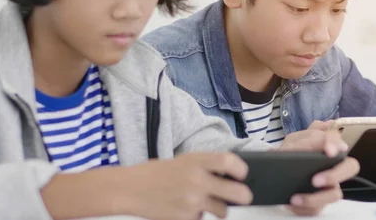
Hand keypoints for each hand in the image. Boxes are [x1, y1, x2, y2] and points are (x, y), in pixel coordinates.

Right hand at [119, 153, 251, 219]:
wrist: (131, 189)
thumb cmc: (157, 173)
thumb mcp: (184, 161)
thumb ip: (206, 166)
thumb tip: (231, 175)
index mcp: (197, 161)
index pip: (229, 162)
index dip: (241, 169)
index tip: (242, 174)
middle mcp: (197, 180)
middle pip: (236, 191)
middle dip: (244, 196)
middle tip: (244, 197)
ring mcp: (192, 201)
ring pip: (223, 210)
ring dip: (220, 209)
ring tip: (208, 203)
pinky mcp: (186, 218)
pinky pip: (202, 219)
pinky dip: (198, 216)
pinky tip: (185, 208)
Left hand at [279, 121, 358, 215]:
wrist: (274, 171)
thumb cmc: (287, 153)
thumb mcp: (292, 143)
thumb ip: (307, 138)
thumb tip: (322, 131)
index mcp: (326, 147)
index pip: (338, 141)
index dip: (336, 144)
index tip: (328, 151)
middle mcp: (332, 166)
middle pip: (350, 168)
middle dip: (335, 175)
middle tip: (315, 181)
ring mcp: (328, 185)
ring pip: (335, 194)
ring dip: (315, 198)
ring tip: (295, 198)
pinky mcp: (319, 201)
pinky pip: (318, 209)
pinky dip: (304, 208)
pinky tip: (291, 204)